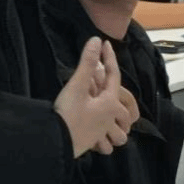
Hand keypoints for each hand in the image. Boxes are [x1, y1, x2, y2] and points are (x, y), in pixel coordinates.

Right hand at [54, 37, 135, 157]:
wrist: (56, 141)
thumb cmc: (68, 113)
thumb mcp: (77, 85)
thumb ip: (87, 63)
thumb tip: (96, 40)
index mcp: (110, 103)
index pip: (114, 75)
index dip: (109, 57)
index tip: (105, 43)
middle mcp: (110, 119)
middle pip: (127, 112)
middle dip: (123, 101)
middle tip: (109, 87)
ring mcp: (102, 134)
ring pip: (121, 134)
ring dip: (119, 126)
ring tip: (111, 117)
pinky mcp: (92, 143)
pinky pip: (106, 143)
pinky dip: (106, 139)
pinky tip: (98, 132)